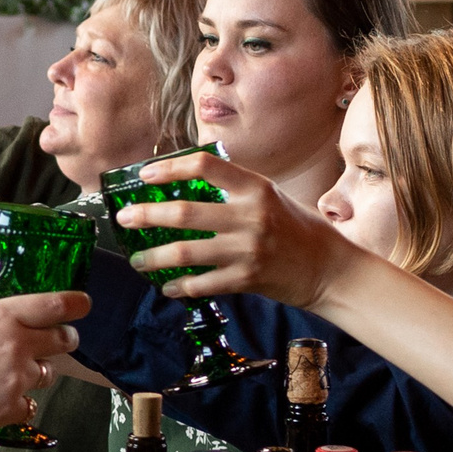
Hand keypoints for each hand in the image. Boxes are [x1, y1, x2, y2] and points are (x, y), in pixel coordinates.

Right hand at [0, 290, 87, 441]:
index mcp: (1, 315)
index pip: (58, 305)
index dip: (77, 303)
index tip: (83, 304)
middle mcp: (18, 346)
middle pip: (66, 339)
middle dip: (62, 338)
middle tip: (50, 340)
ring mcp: (17, 380)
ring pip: (48, 374)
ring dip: (36, 371)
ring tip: (8, 373)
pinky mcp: (10, 410)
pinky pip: (30, 404)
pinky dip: (19, 402)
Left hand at [115, 150, 347, 305]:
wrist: (328, 269)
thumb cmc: (296, 228)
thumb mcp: (271, 196)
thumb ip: (234, 189)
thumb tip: (187, 180)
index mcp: (255, 188)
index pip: (204, 166)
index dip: (169, 168)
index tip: (145, 175)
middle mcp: (250, 216)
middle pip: (184, 212)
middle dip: (146, 215)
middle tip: (124, 217)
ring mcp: (247, 250)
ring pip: (184, 253)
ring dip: (153, 257)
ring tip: (137, 259)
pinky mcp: (246, 280)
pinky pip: (200, 284)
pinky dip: (178, 286)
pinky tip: (166, 286)